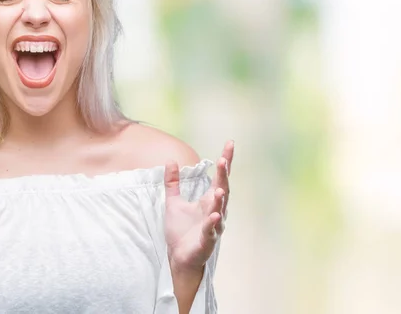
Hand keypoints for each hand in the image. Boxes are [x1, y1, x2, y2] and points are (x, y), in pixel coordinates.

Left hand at [163, 141, 232, 272]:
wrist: (179, 257)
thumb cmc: (181, 231)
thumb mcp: (173, 202)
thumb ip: (172, 183)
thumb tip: (170, 160)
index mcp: (208, 201)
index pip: (219, 178)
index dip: (226, 162)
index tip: (230, 144)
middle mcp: (214, 211)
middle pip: (223, 189)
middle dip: (224, 175)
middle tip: (224, 159)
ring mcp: (213, 226)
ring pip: (219, 210)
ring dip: (220, 200)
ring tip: (219, 189)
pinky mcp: (207, 240)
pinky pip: (211, 230)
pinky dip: (213, 223)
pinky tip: (214, 216)